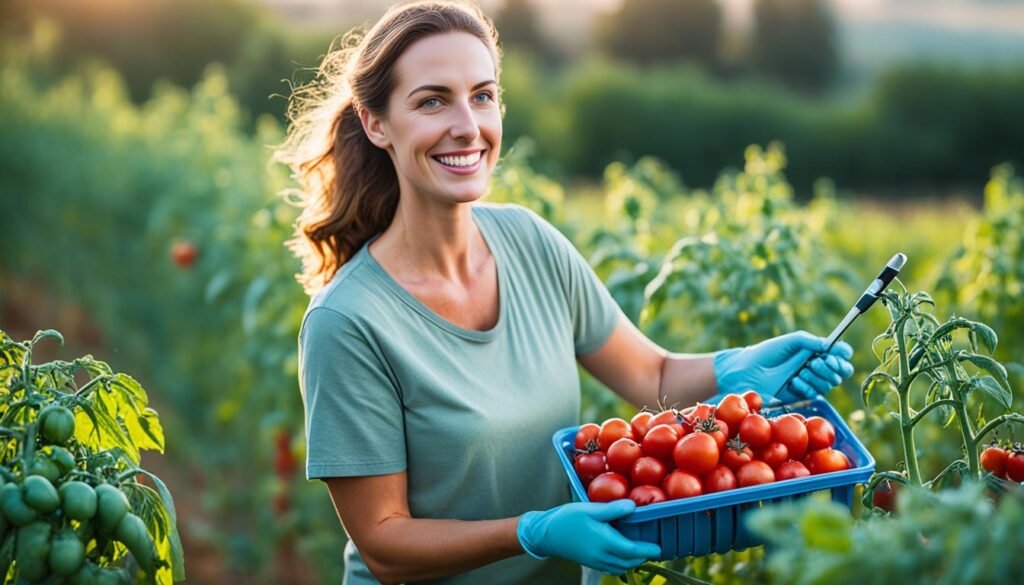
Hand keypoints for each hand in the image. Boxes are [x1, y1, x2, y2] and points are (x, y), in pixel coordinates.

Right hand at [517, 499, 659, 574]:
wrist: (547, 534)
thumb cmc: (568, 518)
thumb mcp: (591, 509)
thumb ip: (613, 510)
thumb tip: (634, 506)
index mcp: (605, 542)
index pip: (633, 551)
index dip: (648, 550)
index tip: (659, 547)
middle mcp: (603, 556)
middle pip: (630, 561)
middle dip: (644, 556)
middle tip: (654, 546)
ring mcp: (597, 561)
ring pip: (622, 567)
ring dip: (634, 560)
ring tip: (641, 550)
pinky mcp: (592, 563)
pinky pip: (613, 568)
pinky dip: (623, 563)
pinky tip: (623, 553)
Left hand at [712, 331, 853, 401]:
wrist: (748, 372)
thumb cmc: (767, 353)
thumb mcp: (791, 341)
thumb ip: (811, 341)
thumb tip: (831, 346)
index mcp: (815, 351)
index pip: (840, 354)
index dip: (843, 354)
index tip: (839, 353)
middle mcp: (816, 367)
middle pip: (840, 371)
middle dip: (831, 367)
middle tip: (814, 362)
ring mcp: (810, 382)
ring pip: (829, 383)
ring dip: (816, 376)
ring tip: (799, 372)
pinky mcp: (801, 396)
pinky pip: (815, 394)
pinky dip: (806, 387)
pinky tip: (792, 382)